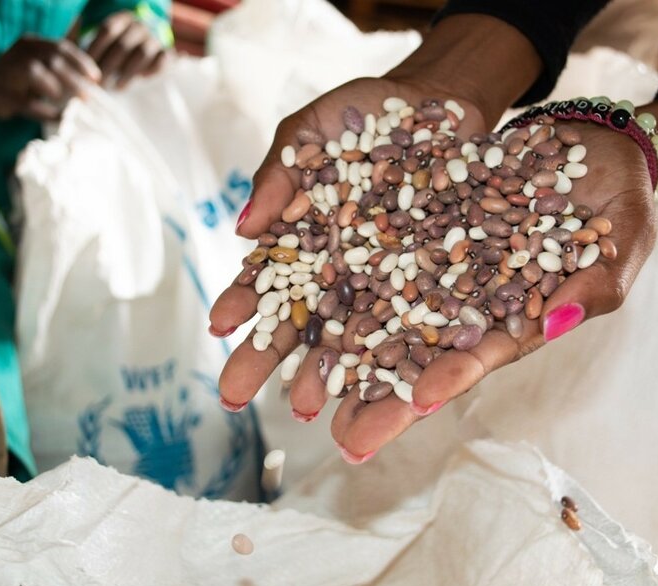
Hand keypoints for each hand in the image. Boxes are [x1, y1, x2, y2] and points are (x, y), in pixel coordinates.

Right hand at [0, 36, 100, 120]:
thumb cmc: (22, 77)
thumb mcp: (41, 63)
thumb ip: (63, 64)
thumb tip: (93, 76)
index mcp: (31, 44)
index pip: (60, 47)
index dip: (81, 62)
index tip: (96, 78)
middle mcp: (18, 53)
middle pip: (51, 59)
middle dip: (73, 78)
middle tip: (87, 95)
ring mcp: (8, 73)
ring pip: (33, 71)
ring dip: (54, 86)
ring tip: (63, 100)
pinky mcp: (3, 96)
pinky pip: (27, 103)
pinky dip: (45, 111)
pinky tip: (58, 117)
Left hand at [87, 11, 168, 88]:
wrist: (149, 52)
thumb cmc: (116, 49)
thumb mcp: (99, 41)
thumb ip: (80, 38)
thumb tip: (64, 41)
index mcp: (122, 18)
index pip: (107, 29)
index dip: (95, 50)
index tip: (84, 69)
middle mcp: (140, 25)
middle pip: (123, 44)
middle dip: (108, 67)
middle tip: (98, 85)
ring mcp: (155, 38)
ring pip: (142, 53)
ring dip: (127, 73)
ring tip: (116, 88)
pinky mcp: (167, 53)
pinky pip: (161, 61)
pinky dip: (151, 71)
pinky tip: (140, 80)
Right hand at [208, 74, 486, 399]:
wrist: (439, 102)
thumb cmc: (365, 112)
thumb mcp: (313, 128)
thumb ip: (280, 173)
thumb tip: (244, 227)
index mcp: (304, 238)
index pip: (266, 278)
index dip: (242, 302)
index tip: (218, 326)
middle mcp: (339, 271)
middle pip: (299, 322)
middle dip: (267, 359)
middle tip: (233, 398)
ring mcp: (384, 282)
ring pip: (352, 338)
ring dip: (326, 375)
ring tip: (307, 411)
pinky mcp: (434, 285)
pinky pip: (418, 325)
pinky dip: (401, 358)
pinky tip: (384, 390)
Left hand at [213, 118, 656, 460]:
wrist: (589, 145)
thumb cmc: (620, 202)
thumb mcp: (622, 240)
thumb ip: (594, 284)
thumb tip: (556, 322)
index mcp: (519, 318)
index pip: (480, 359)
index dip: (448, 383)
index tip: (416, 407)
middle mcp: (471, 304)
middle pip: (421, 357)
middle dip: (384, 400)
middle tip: (342, 441)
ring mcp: (441, 269)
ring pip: (385, 316)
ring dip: (346, 354)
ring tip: (302, 395)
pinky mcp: (421, 229)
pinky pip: (374, 255)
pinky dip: (341, 279)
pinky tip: (304, 303)